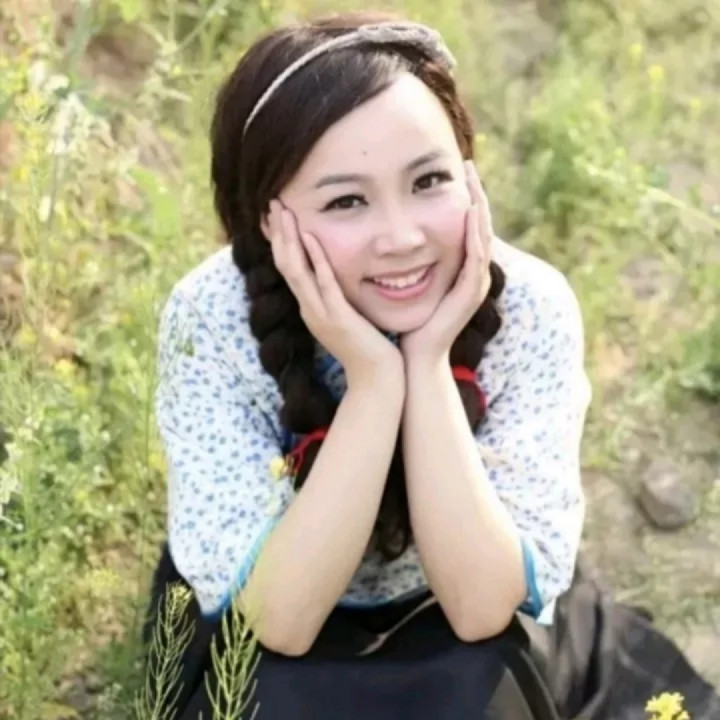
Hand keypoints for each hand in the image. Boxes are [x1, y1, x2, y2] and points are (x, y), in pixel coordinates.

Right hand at [267, 200, 403, 387]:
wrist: (376, 378)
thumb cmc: (368, 348)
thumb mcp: (348, 317)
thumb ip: (339, 298)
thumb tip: (337, 278)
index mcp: (311, 307)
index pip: (289, 268)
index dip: (280, 240)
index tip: (275, 215)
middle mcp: (310, 308)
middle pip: (285, 264)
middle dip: (278, 232)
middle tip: (272, 202)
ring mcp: (321, 314)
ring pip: (296, 270)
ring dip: (289, 238)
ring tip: (282, 210)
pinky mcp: (338, 317)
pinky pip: (324, 284)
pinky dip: (316, 259)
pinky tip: (312, 237)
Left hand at [400, 161, 492, 366]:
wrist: (416, 357)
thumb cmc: (410, 324)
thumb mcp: (411, 284)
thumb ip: (410, 263)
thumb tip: (392, 242)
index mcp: (461, 270)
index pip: (467, 226)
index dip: (464, 198)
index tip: (454, 172)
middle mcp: (473, 273)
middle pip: (480, 225)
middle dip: (475, 194)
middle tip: (467, 165)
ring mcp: (474, 283)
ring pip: (482, 236)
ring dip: (479, 205)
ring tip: (472, 179)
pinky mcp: (469, 293)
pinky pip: (476, 256)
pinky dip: (475, 233)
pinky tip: (471, 211)